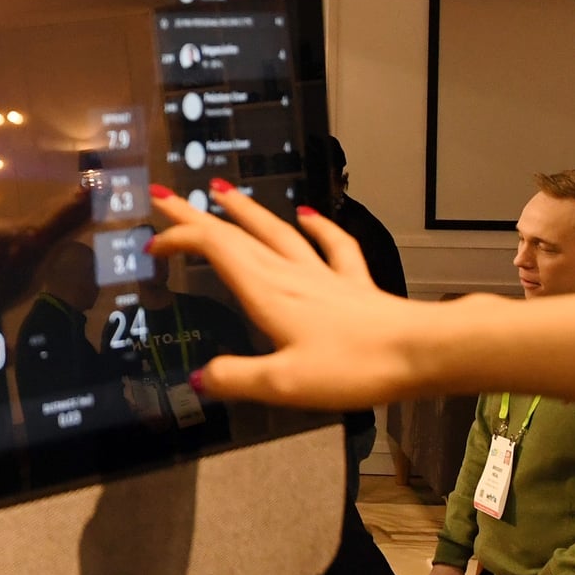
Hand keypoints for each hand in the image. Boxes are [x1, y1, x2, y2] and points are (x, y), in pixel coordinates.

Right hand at [150, 182, 430, 410]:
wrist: (421, 351)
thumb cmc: (354, 366)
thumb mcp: (284, 384)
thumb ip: (236, 378)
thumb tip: (198, 379)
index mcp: (267, 292)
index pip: (214, 249)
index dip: (180, 239)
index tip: (153, 244)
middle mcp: (290, 275)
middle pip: (237, 235)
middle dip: (197, 215)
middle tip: (166, 196)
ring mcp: (323, 277)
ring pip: (277, 233)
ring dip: (246, 211)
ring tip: (223, 191)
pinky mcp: (353, 286)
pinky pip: (331, 247)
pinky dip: (317, 228)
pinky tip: (308, 215)